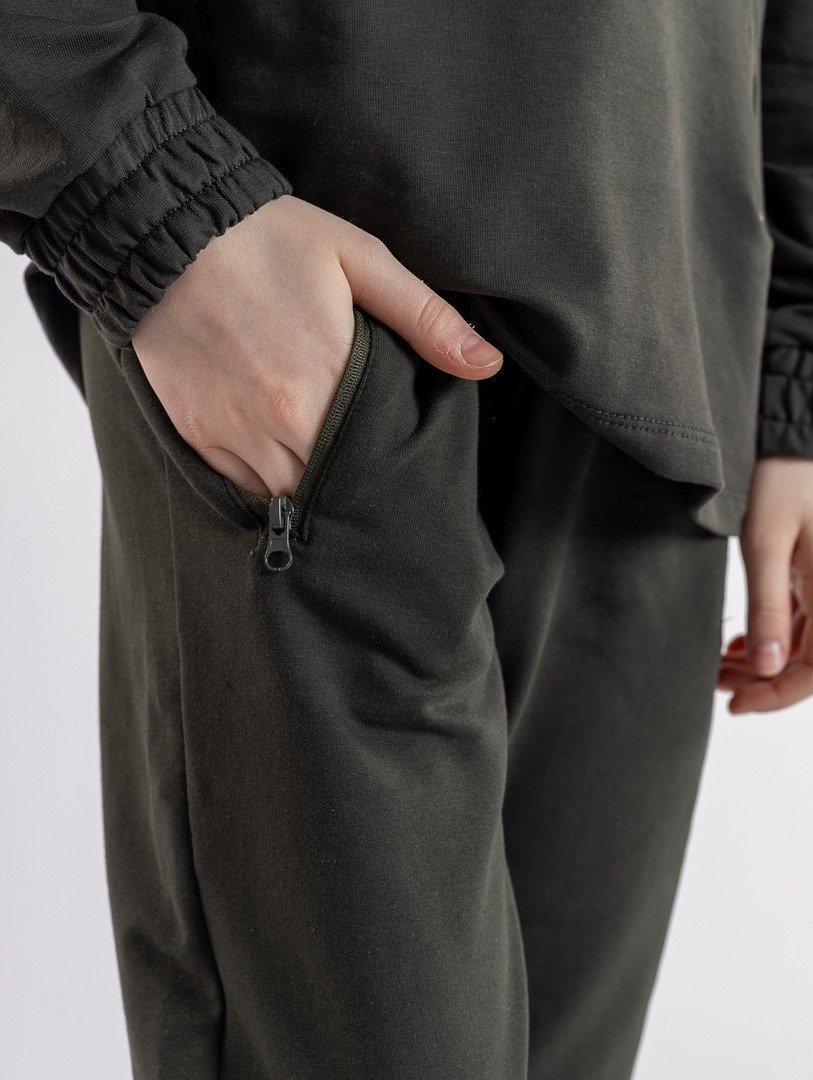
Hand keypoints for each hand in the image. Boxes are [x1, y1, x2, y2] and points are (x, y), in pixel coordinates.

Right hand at [130, 194, 502, 498]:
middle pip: (326, 489)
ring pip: (282, 496)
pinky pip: (237, 485)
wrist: (169, 228)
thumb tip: (487, 365)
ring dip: (306, 490)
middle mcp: (278, 419)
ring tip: (326, 474)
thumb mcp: (360, 260)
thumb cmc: (271, 238)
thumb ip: (426, 319)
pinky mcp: (195, 430)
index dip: (387, 473)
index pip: (371, 461)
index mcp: (325, 381)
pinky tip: (280, 461)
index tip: (400, 472)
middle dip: (349, 488)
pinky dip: (262, 482)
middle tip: (368, 479)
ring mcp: (232, 430)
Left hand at [718, 457, 812, 712]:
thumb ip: (768, 606)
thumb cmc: (783, 480)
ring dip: (763, 660)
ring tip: (719, 667)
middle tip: (717, 686)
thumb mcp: (766, 543)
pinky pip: (801, 622)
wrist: (794, 439)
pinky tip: (739, 642)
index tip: (737, 705)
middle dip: (764, 681)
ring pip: (803, 644)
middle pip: (809, 662)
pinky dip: (770, 636)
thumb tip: (767, 667)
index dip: (778, 696)